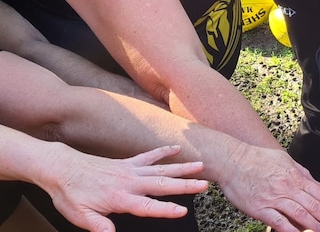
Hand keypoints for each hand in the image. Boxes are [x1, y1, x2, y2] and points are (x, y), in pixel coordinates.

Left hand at [43, 144, 207, 231]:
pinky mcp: (127, 162)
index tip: (183, 211)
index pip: (147, 206)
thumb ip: (99, 226)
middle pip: (162, 184)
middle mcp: (129, 181)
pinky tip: (177, 149)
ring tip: (201, 166)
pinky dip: (164, 152)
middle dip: (185, 185)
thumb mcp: (80, 216)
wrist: (61, 168)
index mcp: (119, 197)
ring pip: (161, 169)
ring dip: (182, 168)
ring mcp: (130, 170)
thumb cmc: (70, 193)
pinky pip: (149, 156)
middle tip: (204, 185)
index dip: (165, 209)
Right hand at [216, 142, 319, 231]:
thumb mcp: (285, 160)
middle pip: (314, 206)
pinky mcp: (260, 208)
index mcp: (296, 176)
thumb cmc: (258, 159)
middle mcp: (288, 187)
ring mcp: (274, 198)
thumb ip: (302, 173)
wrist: (232, 160)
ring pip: (301, 215)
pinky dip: (291, 231)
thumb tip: (317, 185)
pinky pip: (279, 222)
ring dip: (316, 227)